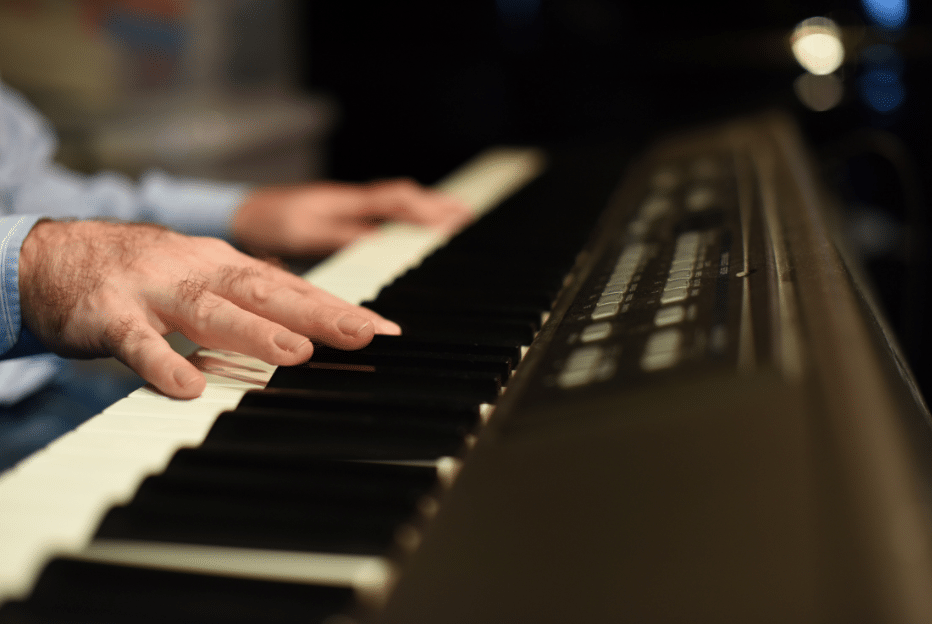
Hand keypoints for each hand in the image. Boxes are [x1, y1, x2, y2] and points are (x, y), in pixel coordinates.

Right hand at [19, 219, 400, 398]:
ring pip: (208, 309)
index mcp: (223, 265)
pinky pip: (137, 341)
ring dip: (253, 331)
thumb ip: (253, 301)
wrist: (54, 255)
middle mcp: (196, 271)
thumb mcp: (204, 278)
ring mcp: (153, 291)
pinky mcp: (109, 316)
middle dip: (316, 313)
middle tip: (362, 335)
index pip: (291, 287)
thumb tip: (314, 323)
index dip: (338, 307)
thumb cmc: (144, 274)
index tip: (384, 330)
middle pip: (263, 291)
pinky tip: (188, 386)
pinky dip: (163, 362)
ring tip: (295, 352)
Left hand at [231, 179, 472, 257]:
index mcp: (346, 201)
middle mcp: (350, 201)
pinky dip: (401, 221)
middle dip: (435, 207)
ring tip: (452, 221)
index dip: (428, 209)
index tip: (456, 218)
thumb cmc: (267, 221)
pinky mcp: (337, 218)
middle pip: (402, 200)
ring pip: (392, 207)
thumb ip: (345, 235)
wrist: (238, 213)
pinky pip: (378, 217)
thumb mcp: (305, 232)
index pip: (398, 200)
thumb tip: (383, 239)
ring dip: (422, 213)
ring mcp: (344, 208)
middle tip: (467, 216)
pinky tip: (409, 232)